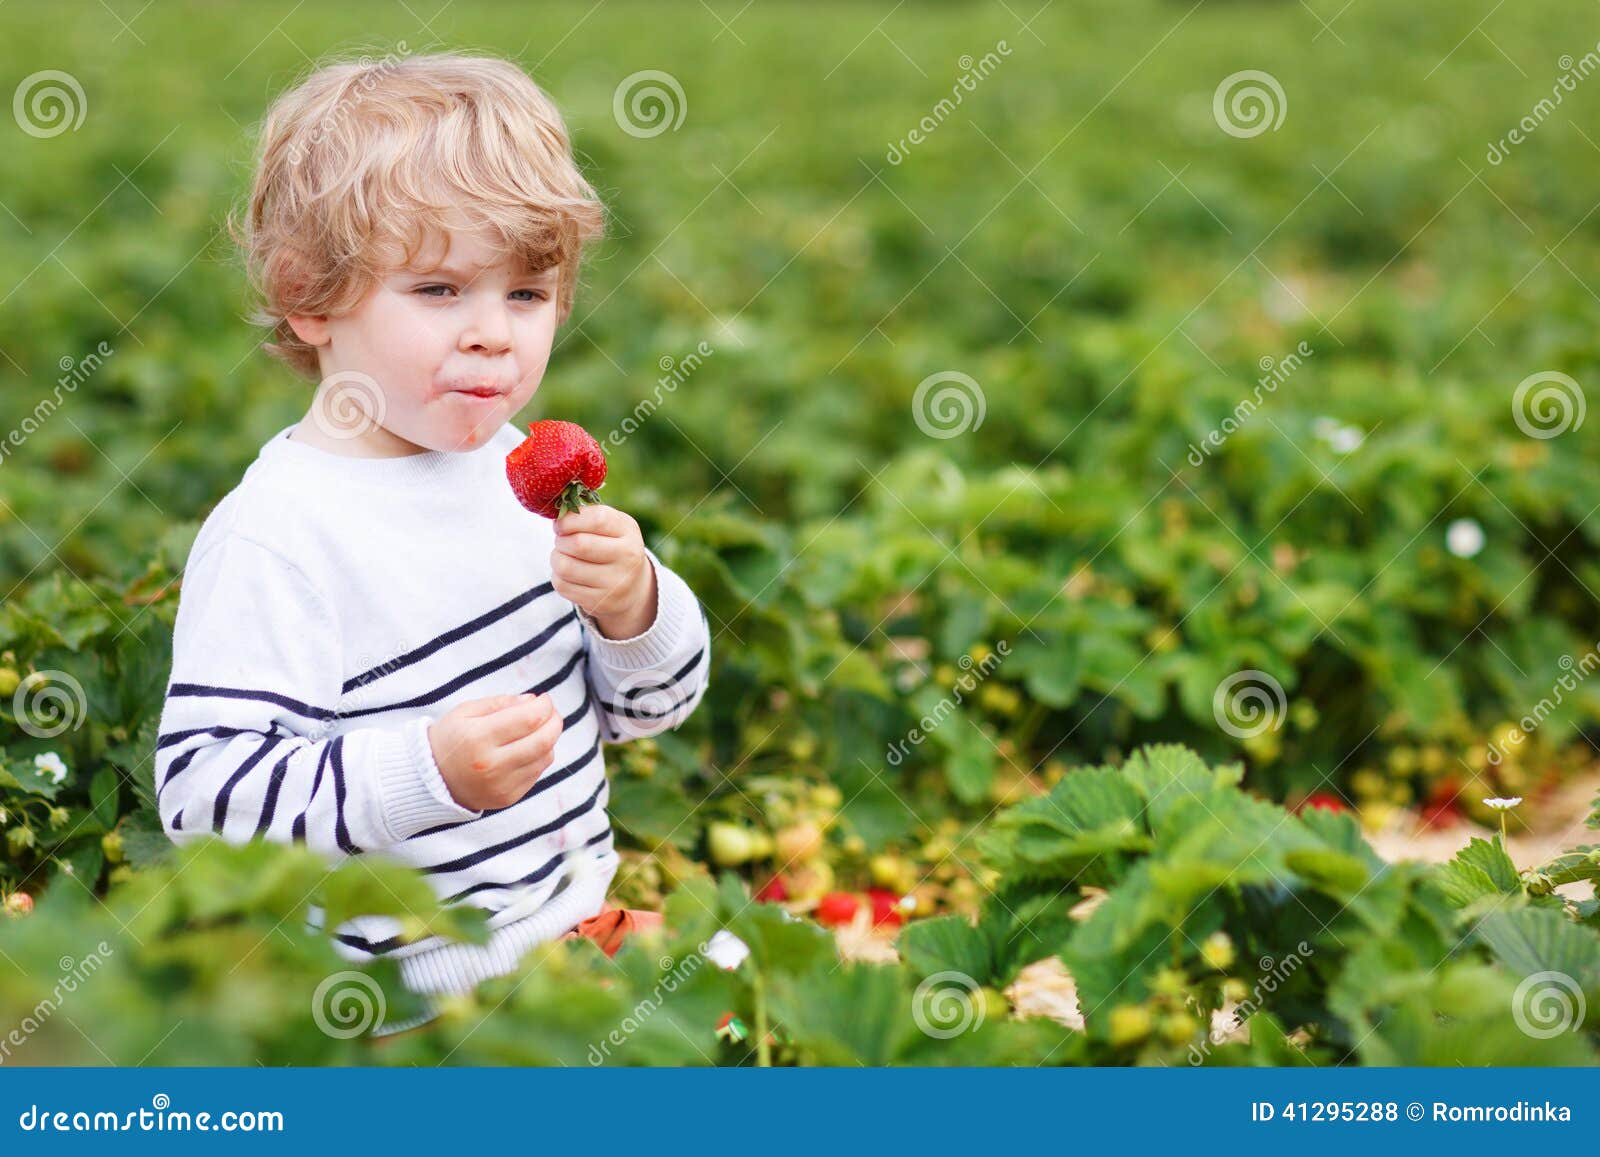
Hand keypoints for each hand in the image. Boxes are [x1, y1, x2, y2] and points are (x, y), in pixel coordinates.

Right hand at [428, 692, 563, 810]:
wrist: (429, 780)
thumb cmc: (449, 739)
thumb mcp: (465, 712)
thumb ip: (500, 702)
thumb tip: (533, 701)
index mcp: (479, 738)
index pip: (530, 718)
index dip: (544, 705)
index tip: (543, 698)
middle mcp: (492, 765)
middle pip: (544, 740)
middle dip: (554, 720)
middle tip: (550, 711)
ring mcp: (501, 785)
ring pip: (545, 757)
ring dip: (549, 738)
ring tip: (536, 728)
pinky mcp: (508, 798)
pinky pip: (537, 773)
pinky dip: (539, 756)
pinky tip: (526, 748)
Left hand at [551, 504, 657, 639]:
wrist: (632, 587)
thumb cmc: (613, 546)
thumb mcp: (611, 526)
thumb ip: (588, 515)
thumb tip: (558, 515)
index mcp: (629, 532)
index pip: (597, 519)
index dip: (570, 519)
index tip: (561, 524)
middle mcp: (627, 558)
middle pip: (579, 544)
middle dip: (561, 540)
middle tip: (562, 540)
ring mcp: (615, 583)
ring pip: (566, 566)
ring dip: (557, 558)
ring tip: (563, 556)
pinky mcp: (599, 602)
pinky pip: (563, 586)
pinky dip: (558, 577)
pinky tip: (569, 574)